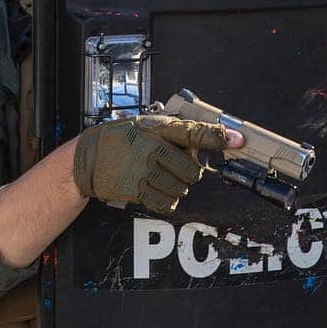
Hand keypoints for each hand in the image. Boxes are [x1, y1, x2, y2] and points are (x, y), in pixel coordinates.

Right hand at [73, 115, 238, 213]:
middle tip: (173, 166)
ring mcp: (143, 170)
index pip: (194, 132)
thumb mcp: (151, 125)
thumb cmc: (126, 138)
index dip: (218, 136)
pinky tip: (157, 189)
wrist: (89, 155)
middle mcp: (152, 148)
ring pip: (182, 188)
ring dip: (178, 186)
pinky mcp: (136, 189)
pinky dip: (168, 200)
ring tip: (161, 176)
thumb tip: (218, 139)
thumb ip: (181, 132)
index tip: (237, 140)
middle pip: (192, 170)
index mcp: (158, 128)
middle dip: (188, 171)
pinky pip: (167, 203)